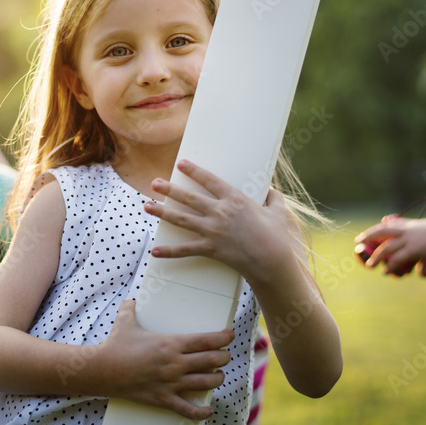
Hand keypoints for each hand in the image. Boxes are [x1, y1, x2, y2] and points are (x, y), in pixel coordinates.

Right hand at [99, 300, 232, 419]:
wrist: (102, 370)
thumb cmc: (116, 345)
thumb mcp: (125, 321)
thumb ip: (131, 307)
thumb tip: (132, 299)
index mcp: (171, 343)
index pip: (206, 340)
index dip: (223, 338)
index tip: (230, 335)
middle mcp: (175, 364)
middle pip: (212, 361)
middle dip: (224, 357)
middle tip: (225, 355)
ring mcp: (171, 383)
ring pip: (206, 383)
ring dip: (217, 379)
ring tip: (218, 374)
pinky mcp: (163, 399)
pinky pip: (187, 410)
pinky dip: (201, 412)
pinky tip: (209, 410)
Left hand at [145, 159, 296, 283]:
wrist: (271, 260)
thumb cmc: (276, 236)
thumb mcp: (278, 212)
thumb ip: (274, 198)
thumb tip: (272, 190)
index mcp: (234, 199)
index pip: (209, 180)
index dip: (193, 171)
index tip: (180, 164)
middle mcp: (219, 211)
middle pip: (188, 197)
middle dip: (169, 189)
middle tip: (154, 183)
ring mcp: (212, 230)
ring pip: (181, 218)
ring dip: (161, 212)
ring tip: (146, 206)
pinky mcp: (209, 248)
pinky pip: (185, 250)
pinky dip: (169, 251)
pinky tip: (154, 251)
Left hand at [355, 216, 425, 277]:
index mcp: (411, 225)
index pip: (390, 224)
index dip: (378, 228)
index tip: (369, 231)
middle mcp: (407, 231)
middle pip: (382, 232)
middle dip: (368, 236)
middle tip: (358, 241)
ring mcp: (409, 240)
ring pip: (386, 248)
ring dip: (376, 257)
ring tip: (369, 265)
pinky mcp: (414, 250)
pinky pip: (397, 259)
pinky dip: (390, 266)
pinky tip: (385, 272)